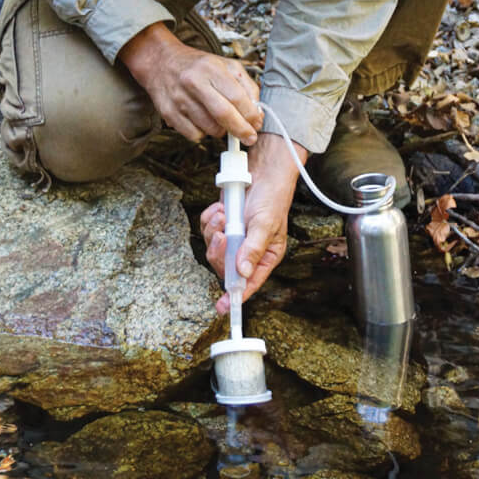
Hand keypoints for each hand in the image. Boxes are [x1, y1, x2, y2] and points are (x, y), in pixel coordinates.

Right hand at [119, 21, 262, 145]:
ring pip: (210, 128)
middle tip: (249, 137)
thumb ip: (246, 86)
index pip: (237, 97)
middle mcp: (194, 82)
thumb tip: (257, 112)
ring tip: (219, 120)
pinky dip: (203, 133)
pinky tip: (202, 120)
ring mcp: (179, 99)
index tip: (257, 123)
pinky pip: (194, 135)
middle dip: (241, 130)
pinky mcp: (168, 113)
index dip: (251, 115)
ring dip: (221, 131)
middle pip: (223, 115)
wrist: (160, 62)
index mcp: (211, 68)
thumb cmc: (198, 66)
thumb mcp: (226, 65)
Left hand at [200, 131, 307, 311]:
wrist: (262, 171)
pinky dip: (210, 218)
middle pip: (224, 266)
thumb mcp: (265, 225)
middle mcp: (247, 251)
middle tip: (221, 235)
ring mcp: (233, 237)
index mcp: (265, 257)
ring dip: (214, 230)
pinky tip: (221, 208)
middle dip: (219, 251)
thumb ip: (253, 249)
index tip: (222, 307)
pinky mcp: (222, 223)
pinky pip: (206, 228)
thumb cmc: (272, 199)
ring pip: (212, 247)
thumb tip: (243, 273)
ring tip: (224, 214)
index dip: (235, 296)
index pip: (248, 283)